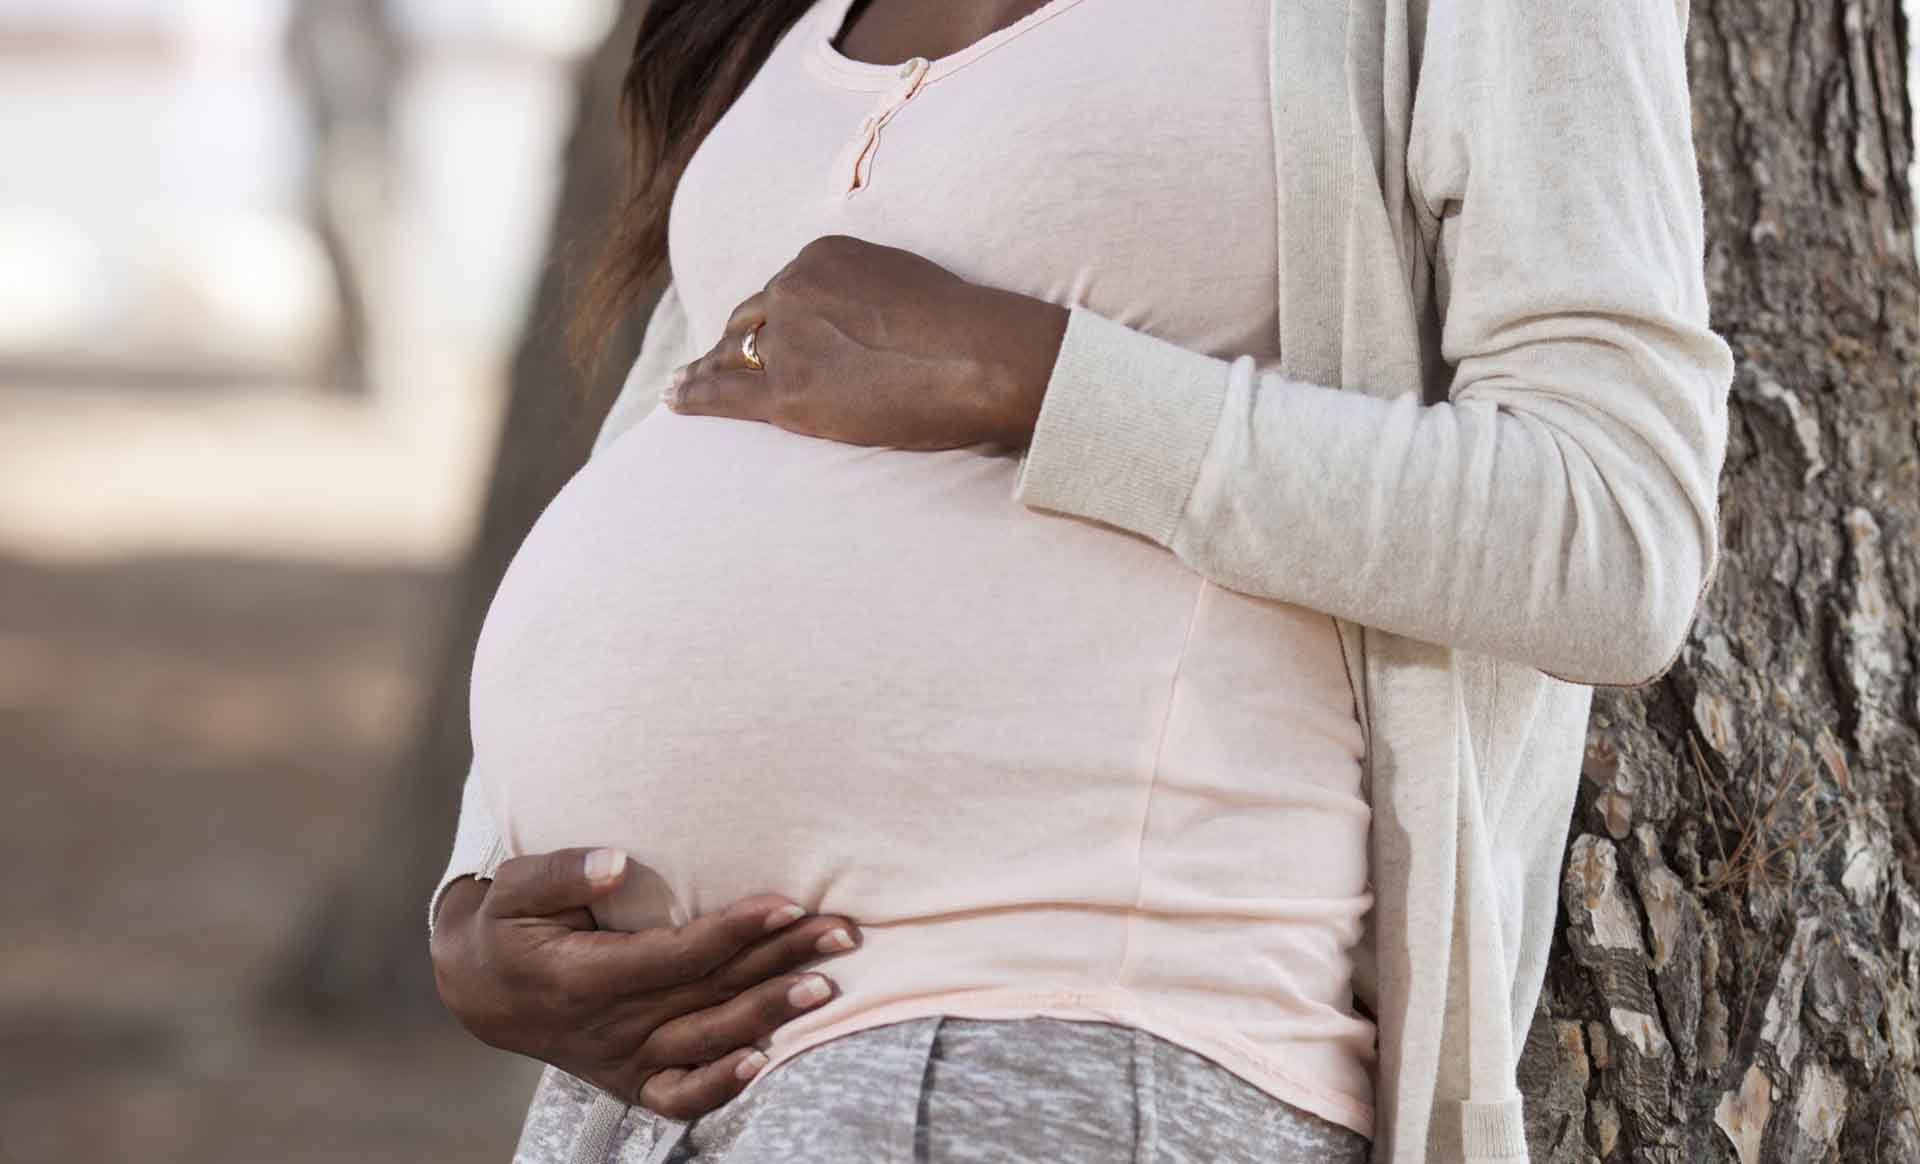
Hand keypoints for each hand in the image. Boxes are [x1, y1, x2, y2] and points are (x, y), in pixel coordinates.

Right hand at [429, 847, 861, 1118]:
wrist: (480, 992)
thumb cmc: (506, 925)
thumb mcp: (512, 887)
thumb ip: (560, 873)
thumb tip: (616, 863)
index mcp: (581, 978)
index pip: (677, 955)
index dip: (734, 932)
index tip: (786, 905)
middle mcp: (609, 1027)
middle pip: (711, 993)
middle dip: (780, 961)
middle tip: (840, 933)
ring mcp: (623, 1059)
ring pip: (710, 1039)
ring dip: (772, 1013)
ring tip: (827, 984)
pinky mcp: (631, 1081)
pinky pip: (681, 1096)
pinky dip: (722, 1085)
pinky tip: (767, 1060)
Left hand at [663, 233, 1068, 450]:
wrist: (981, 356)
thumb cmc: (970, 329)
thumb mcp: (911, 283)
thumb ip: (876, 297)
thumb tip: (874, 327)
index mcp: (825, 256)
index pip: (785, 290)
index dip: (772, 315)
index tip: (760, 328)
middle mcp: (795, 287)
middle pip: (752, 319)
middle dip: (736, 339)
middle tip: (718, 357)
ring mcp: (787, 340)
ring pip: (736, 354)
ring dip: (709, 368)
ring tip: (685, 384)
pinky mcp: (788, 391)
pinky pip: (725, 392)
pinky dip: (695, 395)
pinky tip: (675, 399)